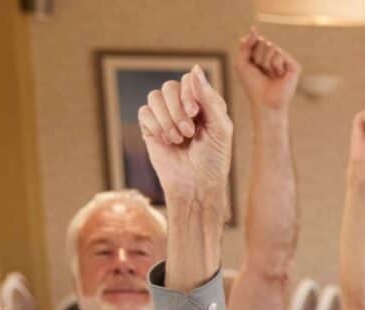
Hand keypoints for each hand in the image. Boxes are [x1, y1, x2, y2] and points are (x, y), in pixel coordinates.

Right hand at [137, 67, 234, 214]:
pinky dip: (156, 126)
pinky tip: (167, 141)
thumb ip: (209, 99)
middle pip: (169, 87)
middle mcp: (183, 105)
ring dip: (167, 118)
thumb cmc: (214, 160)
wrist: (196, 186)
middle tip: (188, 132)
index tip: (194, 114)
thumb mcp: (220, 128)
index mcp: (203, 103)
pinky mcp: (150, 127)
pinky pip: (144, 112)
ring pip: (155, 96)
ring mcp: (165, 115)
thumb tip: (195, 68)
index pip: (189, 80)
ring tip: (179, 139)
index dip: (189, 93)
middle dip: (177, 109)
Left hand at [233, 29, 300, 112]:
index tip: (252, 66)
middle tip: (262, 72)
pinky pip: (280, 54)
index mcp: (263, 54)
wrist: (265, 102)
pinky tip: (279, 76)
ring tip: (270, 75)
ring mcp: (285, 60)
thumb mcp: (241, 62)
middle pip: (263, 42)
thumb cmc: (252, 85)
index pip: (255, 40)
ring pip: (272, 47)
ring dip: (266, 63)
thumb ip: (245, 44)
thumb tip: (254, 29)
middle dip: (258, 57)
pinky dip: (276, 66)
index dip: (250, 52)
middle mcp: (274, 56)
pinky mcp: (294, 65)